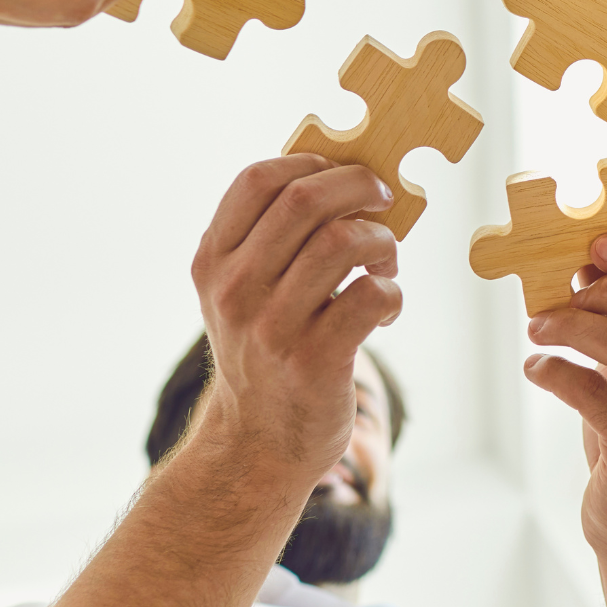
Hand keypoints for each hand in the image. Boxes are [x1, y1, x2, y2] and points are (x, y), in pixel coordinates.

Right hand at [192, 155, 401, 475]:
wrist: (258, 444)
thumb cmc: (267, 349)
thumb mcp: (243, 291)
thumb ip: (271, 237)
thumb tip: (346, 175)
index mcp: (214, 262)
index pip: (255, 181)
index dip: (310, 162)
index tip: (341, 174)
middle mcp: (235, 290)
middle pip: (305, 201)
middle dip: (358, 187)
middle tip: (382, 201)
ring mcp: (273, 327)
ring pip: (342, 243)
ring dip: (382, 241)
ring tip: (385, 261)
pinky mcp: (315, 360)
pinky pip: (372, 295)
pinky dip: (393, 291)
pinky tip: (386, 307)